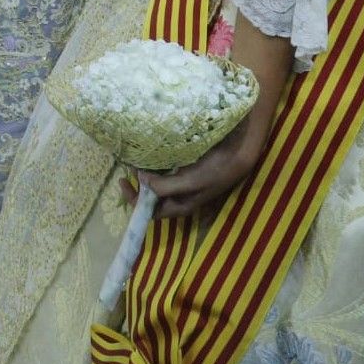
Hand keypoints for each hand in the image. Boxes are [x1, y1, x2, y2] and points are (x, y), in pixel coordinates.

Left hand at [125, 121, 261, 219]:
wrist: (240, 155)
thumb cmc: (216, 170)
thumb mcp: (191, 181)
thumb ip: (165, 185)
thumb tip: (140, 181)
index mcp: (181, 205)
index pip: (151, 210)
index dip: (134, 199)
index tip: (122, 181)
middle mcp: (181, 196)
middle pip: (154, 198)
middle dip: (138, 186)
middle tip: (128, 167)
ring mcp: (186, 183)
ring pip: (160, 183)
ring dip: (148, 173)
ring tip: (137, 158)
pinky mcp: (190, 170)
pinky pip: (169, 170)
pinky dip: (158, 164)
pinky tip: (154, 152)